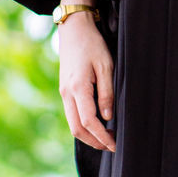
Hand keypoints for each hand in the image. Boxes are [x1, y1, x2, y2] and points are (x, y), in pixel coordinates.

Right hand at [58, 13, 115, 151]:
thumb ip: (106, 93)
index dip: (101, 136)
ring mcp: (63, 93)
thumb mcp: (106, 66)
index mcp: (78, 87)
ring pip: (72, 124)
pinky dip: (83, 125)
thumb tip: (107, 117)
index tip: (114, 144)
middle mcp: (67, 93)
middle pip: (77, 129)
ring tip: (106, 138)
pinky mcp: (64, 90)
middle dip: (94, 141)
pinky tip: (96, 125)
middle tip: (111, 146)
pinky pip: (71, 114)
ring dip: (88, 135)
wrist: (74, 30)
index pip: (88, 121)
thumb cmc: (92, 45)